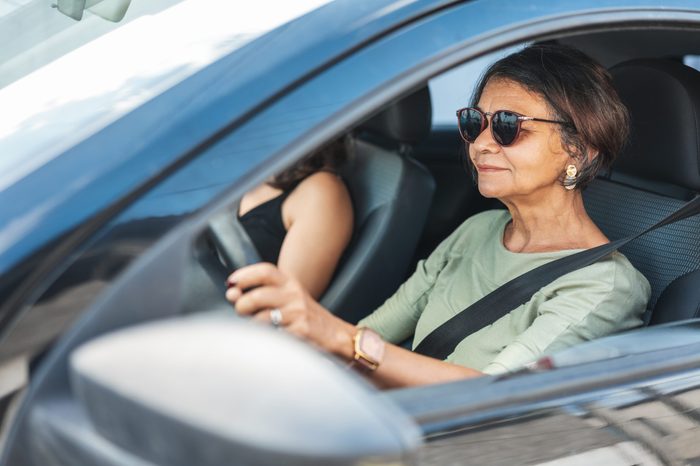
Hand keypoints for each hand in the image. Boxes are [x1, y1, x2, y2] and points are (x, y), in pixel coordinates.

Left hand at [225, 263, 354, 357]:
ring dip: (251, 325)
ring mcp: (298, 313)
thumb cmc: (306, 317)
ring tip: (254, 328)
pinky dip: (265, 339)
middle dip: (242, 305)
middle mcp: (295, 294)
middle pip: (259, 295)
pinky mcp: (300, 331)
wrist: (335, 335)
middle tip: (240, 311)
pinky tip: (268, 339)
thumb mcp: (289, 297)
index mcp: (290, 282)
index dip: (245, 275)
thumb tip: (232, 293)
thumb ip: (262, 294)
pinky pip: (273, 335)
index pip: (265, 271)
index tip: (231, 283)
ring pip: (262, 318)